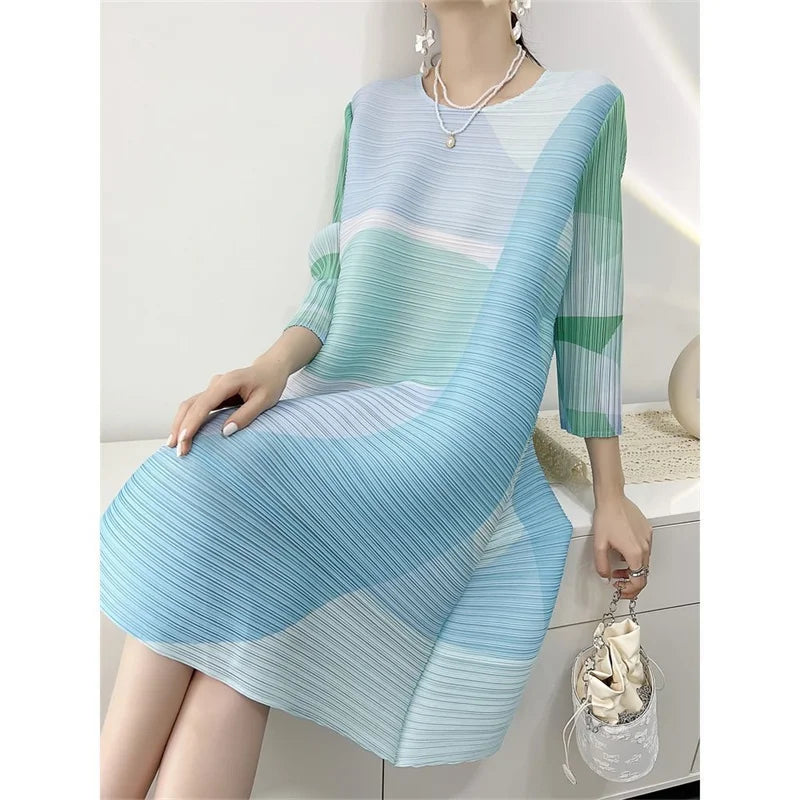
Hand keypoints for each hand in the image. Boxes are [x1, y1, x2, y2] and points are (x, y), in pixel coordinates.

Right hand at [167, 357, 289, 456]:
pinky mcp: (213, 395)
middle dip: (181, 427)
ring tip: (172, 445)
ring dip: (180, 424)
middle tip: (177, 450)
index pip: (204, 404)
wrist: (270, 369)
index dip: (192, 423)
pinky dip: (187, 420)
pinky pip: (196, 407)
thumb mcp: (264, 401)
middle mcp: (216, 384)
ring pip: (189, 406)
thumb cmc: (270, 384)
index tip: (183, 439)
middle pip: (190, 405)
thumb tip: (225, 432)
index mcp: (228, 382)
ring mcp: (213, 388)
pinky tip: (183, 435)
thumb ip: (245, 415)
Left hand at [591, 495, 652, 598]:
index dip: (630, 590)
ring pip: (644, 562)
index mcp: (634, 553)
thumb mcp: (598, 545)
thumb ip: (602, 565)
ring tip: (617, 566)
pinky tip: (622, 551)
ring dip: (632, 569)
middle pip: (643, 574)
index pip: (639, 581)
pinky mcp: (647, 532)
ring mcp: (648, 539)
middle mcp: (645, 547)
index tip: (620, 590)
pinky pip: (645, 550)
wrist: (612, 499)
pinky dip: (635, 556)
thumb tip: (606, 576)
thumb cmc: (606, 518)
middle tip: (617, 581)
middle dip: (630, 581)